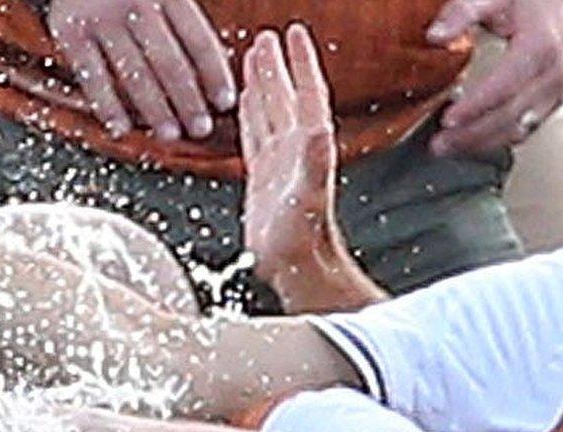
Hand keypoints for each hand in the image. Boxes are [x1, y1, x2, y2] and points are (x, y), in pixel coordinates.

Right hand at [48, 0, 236, 141]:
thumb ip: (181, 23)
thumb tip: (211, 77)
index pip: (199, 40)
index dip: (215, 75)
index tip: (225, 103)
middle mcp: (136, 3)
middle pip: (169, 62)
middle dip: (188, 100)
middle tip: (201, 128)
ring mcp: (102, 18)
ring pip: (134, 73)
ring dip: (155, 109)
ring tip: (169, 134)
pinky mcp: (70, 31)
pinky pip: (92, 76)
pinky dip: (107, 106)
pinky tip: (121, 128)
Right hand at [239, 28, 352, 288]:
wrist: (296, 268)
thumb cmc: (304, 239)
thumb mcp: (308, 196)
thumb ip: (314, 161)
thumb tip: (317, 128)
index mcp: (309, 146)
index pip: (307, 93)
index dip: (301, 63)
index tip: (293, 33)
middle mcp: (296, 149)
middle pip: (286, 96)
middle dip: (277, 66)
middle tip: (266, 37)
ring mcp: (280, 162)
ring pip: (269, 111)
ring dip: (263, 85)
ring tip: (253, 58)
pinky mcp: (264, 176)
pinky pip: (255, 135)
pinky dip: (250, 114)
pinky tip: (244, 101)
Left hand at [426, 0, 562, 157]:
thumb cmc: (530, 2)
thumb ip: (463, 11)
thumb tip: (436, 36)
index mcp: (541, 47)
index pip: (506, 86)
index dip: (476, 106)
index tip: (449, 119)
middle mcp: (553, 76)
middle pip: (511, 116)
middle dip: (473, 135)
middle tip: (440, 143)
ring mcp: (554, 94)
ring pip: (518, 130)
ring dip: (481, 143)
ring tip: (448, 147)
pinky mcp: (549, 106)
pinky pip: (523, 130)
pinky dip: (495, 140)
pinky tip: (470, 142)